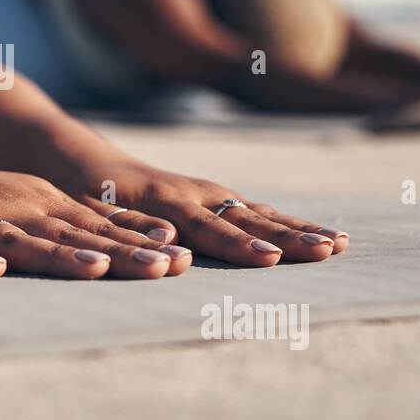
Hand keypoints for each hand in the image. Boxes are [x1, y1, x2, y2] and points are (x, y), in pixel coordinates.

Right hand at [0, 151, 191, 278]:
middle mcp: (14, 208)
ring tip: (94, 270)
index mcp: (42, 203)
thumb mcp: (33, 205)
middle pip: (72, 236)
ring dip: (57, 256)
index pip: (99, 225)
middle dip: (118, 253)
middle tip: (162, 270)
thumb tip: (155, 245)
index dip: (140, 242)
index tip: (184, 259)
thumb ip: (84, 226)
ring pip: (19, 241)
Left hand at [64, 160, 347, 266]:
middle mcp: (192, 192)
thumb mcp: (90, 209)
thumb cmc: (81, 192)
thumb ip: (126, 226)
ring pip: (260, 213)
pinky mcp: (217, 198)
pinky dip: (290, 224)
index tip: (268, 259)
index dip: (236, 244)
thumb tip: (167, 241)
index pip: (204, 226)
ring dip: (298, 229)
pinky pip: (259, 212)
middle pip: (245, 217)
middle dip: (286, 236)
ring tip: (338, 244)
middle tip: (326, 250)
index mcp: (160, 199)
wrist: (84, 161)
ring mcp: (208, 193)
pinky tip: (323, 237)